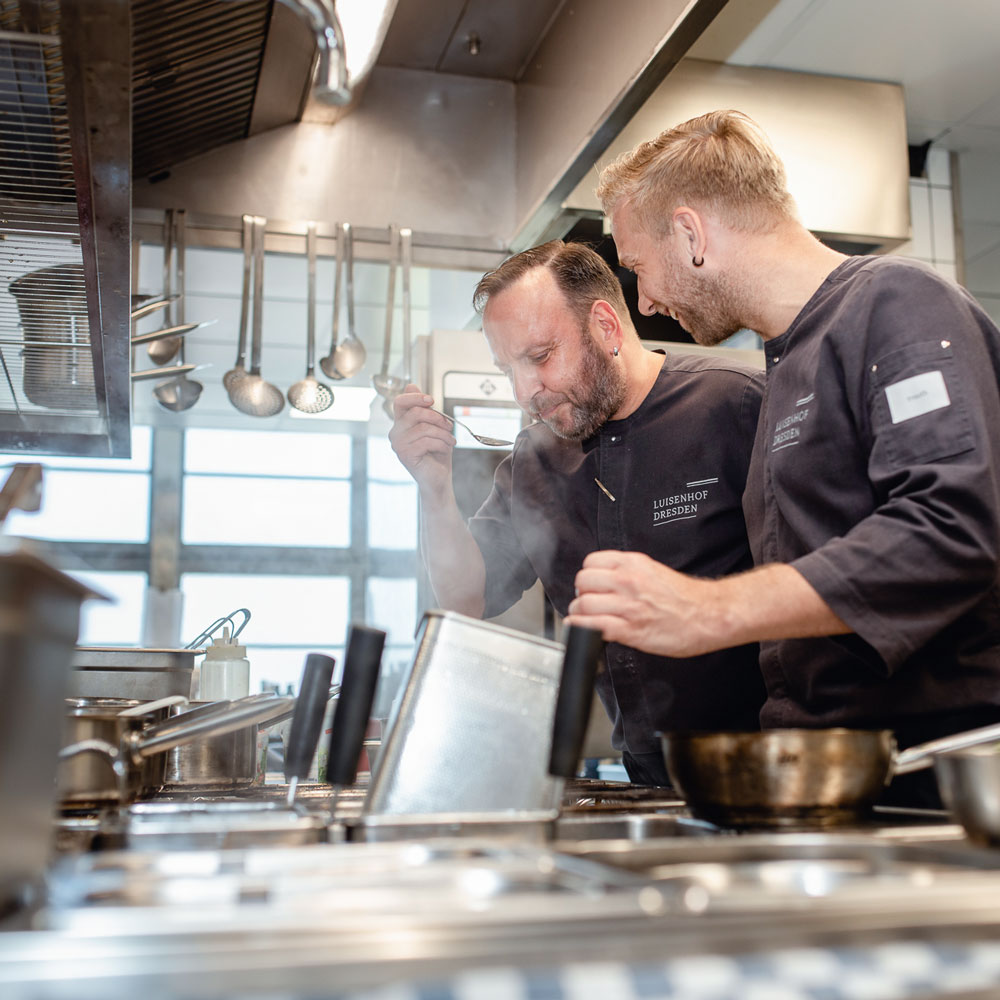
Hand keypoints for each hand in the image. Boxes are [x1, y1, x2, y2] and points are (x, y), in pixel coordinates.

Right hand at [388, 384, 455, 496]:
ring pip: (424, 428)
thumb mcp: (434, 426)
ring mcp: (398, 444)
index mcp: (401, 424)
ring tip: (450, 441)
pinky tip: (445, 449)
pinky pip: (427, 441)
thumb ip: (424, 408)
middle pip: (416, 413)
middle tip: (449, 427)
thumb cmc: (436, 453)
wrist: (439, 478)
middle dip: (438, 418)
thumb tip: (411, 385)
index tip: (431, 400)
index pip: (400, 402)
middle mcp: (396, 433)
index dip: (415, 397)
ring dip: (443, 434)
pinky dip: (441, 444)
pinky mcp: (405, 455)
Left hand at [566, 550, 723, 657]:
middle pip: (583, 581)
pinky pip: (593, 626)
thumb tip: (606, 579)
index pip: (591, 561)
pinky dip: (581, 629)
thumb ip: (629, 572)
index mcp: (634, 564)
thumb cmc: (686, 597)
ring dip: (579, 612)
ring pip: (584, 603)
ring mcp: (628, 605)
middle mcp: (628, 581)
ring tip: (585, 617)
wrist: (710, 615)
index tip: (590, 584)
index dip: (588, 575)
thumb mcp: (654, 571)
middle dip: (581, 592)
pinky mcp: (630, 629)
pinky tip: (581, 629)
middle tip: (587, 601)